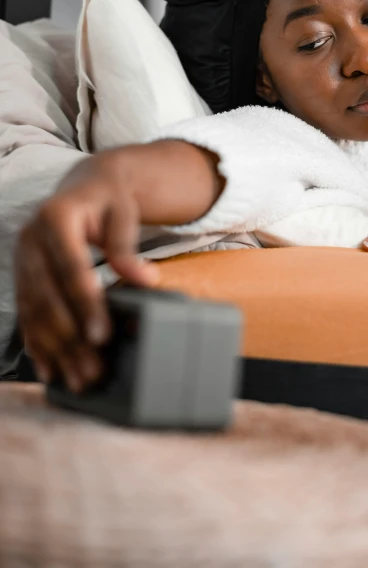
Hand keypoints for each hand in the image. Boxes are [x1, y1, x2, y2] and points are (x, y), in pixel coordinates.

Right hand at [15, 151, 157, 391]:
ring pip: (35, 311)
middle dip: (70, 338)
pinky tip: (51, 369)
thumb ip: (127, 247)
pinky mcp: (21, 276)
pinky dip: (38, 343)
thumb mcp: (123, 213)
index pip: (71, 267)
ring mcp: (21, 259)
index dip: (85, 304)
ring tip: (78, 380)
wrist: (83, 187)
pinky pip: (26, 314)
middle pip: (49, 296)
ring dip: (55, 349)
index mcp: (55, 217)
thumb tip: (145, 279)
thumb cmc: (108, 200)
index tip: (102, 336)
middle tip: (92, 370)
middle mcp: (30, 239)